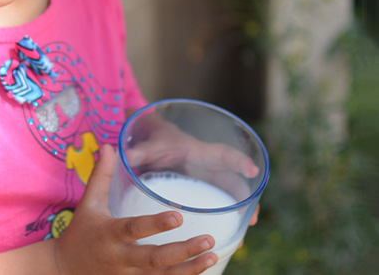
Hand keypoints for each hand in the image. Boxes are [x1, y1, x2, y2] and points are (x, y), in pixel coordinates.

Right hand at [53, 145, 217, 274]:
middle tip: (208, 240)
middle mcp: (119, 259)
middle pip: (153, 260)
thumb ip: (102, 175)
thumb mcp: (88, 203)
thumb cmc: (81, 232)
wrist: (64, 270)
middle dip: (181, 252)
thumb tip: (110, 146)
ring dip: (189, 270)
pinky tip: (202, 270)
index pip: (133, 229)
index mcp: (108, 234)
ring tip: (212, 255)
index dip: (154, 225)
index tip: (178, 217)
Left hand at [126, 120, 259, 228]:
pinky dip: (223, 218)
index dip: (238, 160)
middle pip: (231, 180)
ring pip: (228, 195)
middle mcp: (206, 166)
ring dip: (238, 211)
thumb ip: (138, 151)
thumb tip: (125, 155)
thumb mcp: (148, 146)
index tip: (252, 170)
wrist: (155, 140)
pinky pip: (217, 204)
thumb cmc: (154, 141)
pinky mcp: (201, 192)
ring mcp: (206, 180)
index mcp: (196, 151)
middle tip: (252, 216)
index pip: (221, 153)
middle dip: (245, 196)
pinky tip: (225, 238)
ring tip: (243, 234)